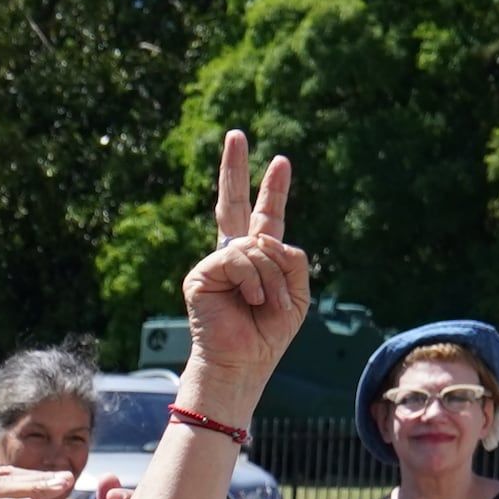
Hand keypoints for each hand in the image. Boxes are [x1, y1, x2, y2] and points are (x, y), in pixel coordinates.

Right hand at [176, 132, 311, 405]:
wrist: (241, 363)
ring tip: (268, 306)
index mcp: (257, 260)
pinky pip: (240, 260)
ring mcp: (214, 263)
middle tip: (236, 134)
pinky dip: (255, 282)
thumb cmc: (268, 335)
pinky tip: (252, 301)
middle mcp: (232, 256)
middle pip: (232, 203)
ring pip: (258, 246)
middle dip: (235, 168)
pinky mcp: (200, 275)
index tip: (281, 162)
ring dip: (274, 280)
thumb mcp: (298, 294)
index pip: (265, 218)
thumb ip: (293, 259)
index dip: (273, 190)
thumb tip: (267, 240)